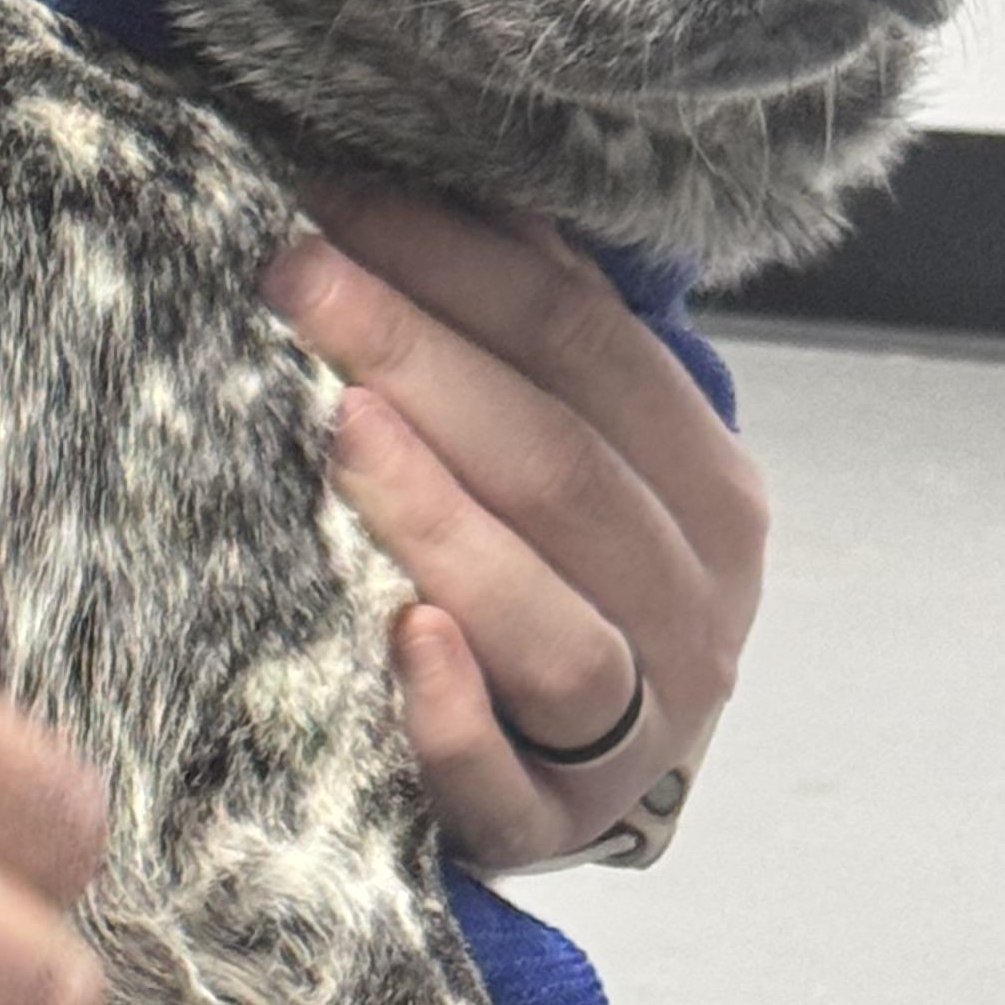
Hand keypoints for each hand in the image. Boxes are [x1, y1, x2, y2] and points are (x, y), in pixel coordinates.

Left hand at [261, 185, 767, 871]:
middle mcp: (696, 610)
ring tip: (342, 428)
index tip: (336, 197)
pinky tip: (400, 639)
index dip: (461, 263)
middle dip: (421, 357)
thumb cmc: (549, 590)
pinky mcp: (550, 829)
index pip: (587, 346)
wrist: (568, 783)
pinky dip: (454, 712)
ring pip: (551, 621)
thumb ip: (535, 344)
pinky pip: (504, 777)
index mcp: (708, 493)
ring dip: (444, 521)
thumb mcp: (573, 460)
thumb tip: (444, 174)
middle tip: (296, 276)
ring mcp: (634, 733)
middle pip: (559, 467)